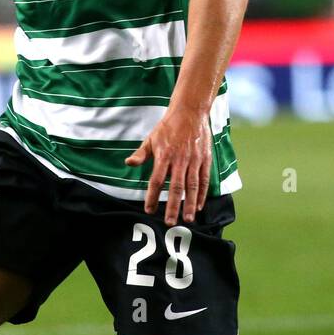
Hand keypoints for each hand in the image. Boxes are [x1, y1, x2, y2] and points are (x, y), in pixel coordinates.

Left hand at [125, 105, 212, 224]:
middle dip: (173, 206)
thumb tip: (128, 163)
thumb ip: (141, 154)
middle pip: (176, 187)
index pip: (157, 180)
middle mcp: (180, 159)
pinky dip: (202, 193)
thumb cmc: (168, 127)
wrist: (190, 112)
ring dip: (190, 204)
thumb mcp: (151, 138)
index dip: (152, 196)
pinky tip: (199, 205)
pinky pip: (204, 179)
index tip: (149, 210)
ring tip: (188, 219)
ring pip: (192, 186)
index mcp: (164, 155)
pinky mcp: (205, 159)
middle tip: (170, 222)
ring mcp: (194, 160)